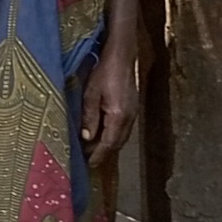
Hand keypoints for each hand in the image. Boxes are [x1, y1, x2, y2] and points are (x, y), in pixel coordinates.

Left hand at [81, 53, 136, 168]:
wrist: (122, 56)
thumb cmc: (103, 72)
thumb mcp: (90, 94)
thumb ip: (89, 117)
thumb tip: (87, 138)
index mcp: (119, 116)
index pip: (109, 143)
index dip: (99, 155)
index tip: (89, 165)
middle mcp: (130, 118)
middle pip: (117, 143)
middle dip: (103, 152)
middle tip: (88, 159)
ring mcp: (134, 112)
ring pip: (121, 136)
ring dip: (108, 144)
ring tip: (92, 149)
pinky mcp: (133, 107)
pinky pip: (124, 128)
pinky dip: (113, 134)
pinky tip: (102, 133)